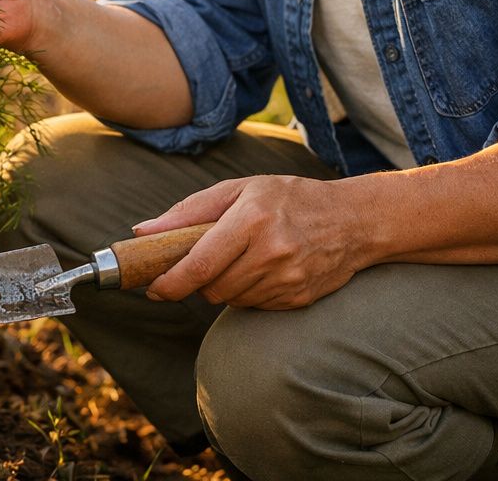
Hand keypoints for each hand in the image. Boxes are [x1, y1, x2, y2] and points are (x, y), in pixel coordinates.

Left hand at [137, 175, 368, 309]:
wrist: (353, 220)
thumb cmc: (289, 198)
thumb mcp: (239, 189)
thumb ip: (189, 211)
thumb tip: (144, 232)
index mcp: (252, 220)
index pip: (200, 265)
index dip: (170, 282)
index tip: (152, 287)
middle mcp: (272, 252)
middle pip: (212, 288)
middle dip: (197, 281)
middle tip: (204, 261)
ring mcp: (289, 279)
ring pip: (231, 300)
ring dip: (223, 286)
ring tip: (239, 259)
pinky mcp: (300, 299)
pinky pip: (255, 306)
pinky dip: (247, 293)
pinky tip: (262, 270)